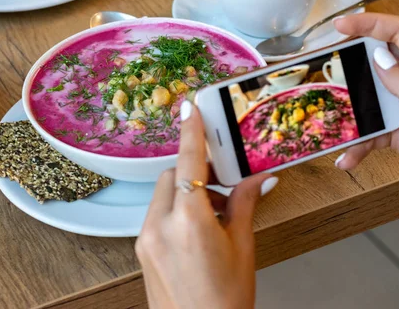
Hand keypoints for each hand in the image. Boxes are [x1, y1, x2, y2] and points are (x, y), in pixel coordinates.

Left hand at [136, 101, 277, 308]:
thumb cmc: (224, 303)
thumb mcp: (242, 248)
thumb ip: (244, 204)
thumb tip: (257, 179)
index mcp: (189, 222)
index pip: (189, 163)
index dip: (192, 132)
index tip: (191, 108)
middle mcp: (160, 226)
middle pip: (173, 175)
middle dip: (196, 172)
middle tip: (222, 183)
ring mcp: (146, 239)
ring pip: (164, 194)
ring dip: (187, 192)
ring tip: (215, 215)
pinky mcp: (141, 249)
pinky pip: (157, 214)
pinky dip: (176, 210)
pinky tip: (198, 228)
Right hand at [334, 13, 398, 218]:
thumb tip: (377, 58)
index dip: (370, 23)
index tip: (340, 24)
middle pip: (380, 57)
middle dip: (351, 60)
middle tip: (326, 63)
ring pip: (370, 94)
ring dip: (351, 107)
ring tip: (331, 113)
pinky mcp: (398, 126)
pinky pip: (371, 127)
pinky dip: (358, 142)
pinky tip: (347, 157)